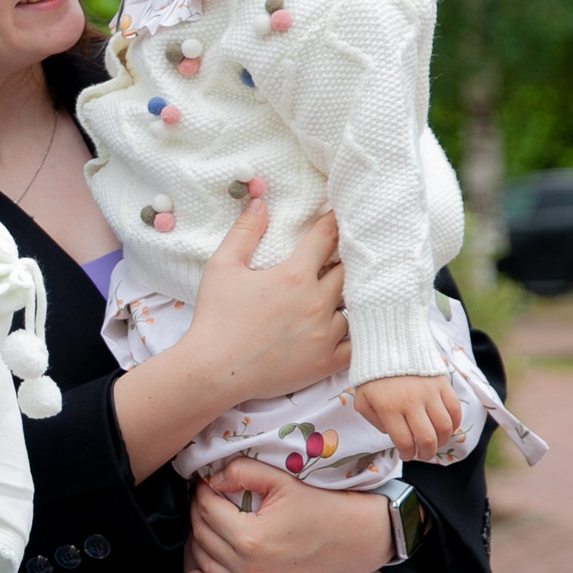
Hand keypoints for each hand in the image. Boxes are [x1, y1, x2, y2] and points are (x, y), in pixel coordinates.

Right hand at [177, 200, 349, 403]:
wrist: (213, 370)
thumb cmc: (215, 317)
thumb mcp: (222, 266)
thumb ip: (244, 232)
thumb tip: (260, 202)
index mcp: (293, 275)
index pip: (326, 239)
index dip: (335, 224)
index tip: (340, 217)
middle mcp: (316, 302)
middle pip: (350, 271)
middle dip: (348, 260)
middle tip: (348, 254)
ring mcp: (325, 334)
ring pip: (356, 306)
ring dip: (352, 298)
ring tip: (349, 293)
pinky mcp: (326, 362)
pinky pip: (358, 344)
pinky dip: (358, 334)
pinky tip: (353, 327)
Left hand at [185, 456, 395, 572]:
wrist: (357, 539)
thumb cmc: (321, 505)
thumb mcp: (282, 480)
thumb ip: (242, 471)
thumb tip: (212, 479)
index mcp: (250, 537)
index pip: (206, 510)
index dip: (201, 492)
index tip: (206, 483)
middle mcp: (249, 570)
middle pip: (203, 538)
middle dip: (198, 514)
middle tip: (204, 501)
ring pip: (208, 567)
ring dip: (201, 544)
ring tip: (207, 526)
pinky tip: (199, 572)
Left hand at [351, 374, 462, 461]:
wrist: (389, 344)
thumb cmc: (372, 375)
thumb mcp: (363, 399)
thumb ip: (374, 421)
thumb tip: (392, 434)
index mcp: (389, 408)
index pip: (404, 441)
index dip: (407, 454)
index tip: (407, 455)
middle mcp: (411, 402)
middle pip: (428, 438)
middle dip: (427, 453)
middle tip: (423, 454)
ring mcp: (429, 393)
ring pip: (445, 427)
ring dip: (442, 440)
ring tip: (435, 442)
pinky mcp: (442, 384)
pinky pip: (455, 410)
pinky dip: (454, 423)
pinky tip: (447, 427)